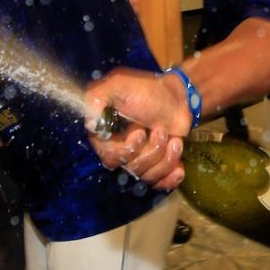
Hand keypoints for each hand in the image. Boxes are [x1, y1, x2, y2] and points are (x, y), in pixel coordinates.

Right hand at [85, 67, 192, 191]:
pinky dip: (170, 179)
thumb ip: (97, 98)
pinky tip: (179, 169)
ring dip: (165, 158)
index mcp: (107, 135)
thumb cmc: (147, 90)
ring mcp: (140, 160)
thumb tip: (90, 123)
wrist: (177, 97)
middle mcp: (121, 151)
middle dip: (151, 151)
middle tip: (162, 131)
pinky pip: (159, 184)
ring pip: (148, 176)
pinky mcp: (157, 166)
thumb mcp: (118, 85)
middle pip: (132, 168)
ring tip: (174, 140)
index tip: (140, 132)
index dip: (127, 149)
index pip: (110, 157)